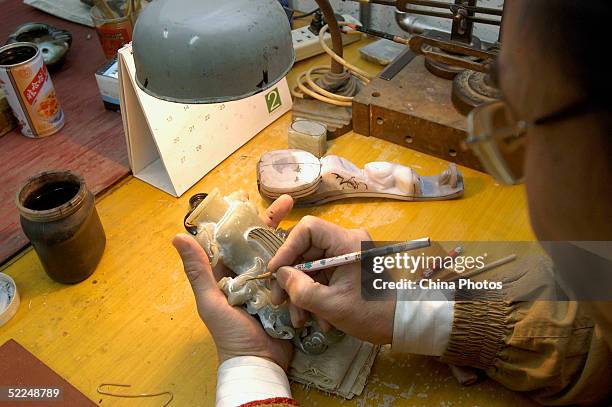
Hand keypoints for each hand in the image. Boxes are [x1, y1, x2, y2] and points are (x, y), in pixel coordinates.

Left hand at [173, 194, 293, 369]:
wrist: (260, 363)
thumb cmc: (231, 334)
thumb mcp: (210, 302)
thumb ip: (198, 271)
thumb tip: (178, 236)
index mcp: (228, 273)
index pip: (235, 239)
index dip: (244, 218)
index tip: (253, 198)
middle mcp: (249, 274)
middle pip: (261, 243)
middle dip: (274, 222)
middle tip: (288, 202)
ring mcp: (270, 283)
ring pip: (280, 255)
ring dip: (291, 240)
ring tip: (306, 223)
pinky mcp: (287, 293)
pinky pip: (294, 272)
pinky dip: (301, 260)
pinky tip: (314, 246)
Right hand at [268, 216, 394, 344]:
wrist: (401, 325)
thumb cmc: (372, 313)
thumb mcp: (332, 305)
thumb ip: (302, 289)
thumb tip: (280, 274)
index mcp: (348, 242)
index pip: (308, 229)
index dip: (287, 248)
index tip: (276, 271)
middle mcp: (347, 242)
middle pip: (306, 249)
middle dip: (291, 278)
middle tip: (278, 300)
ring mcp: (347, 255)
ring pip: (311, 266)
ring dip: (301, 293)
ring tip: (299, 320)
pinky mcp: (347, 268)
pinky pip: (322, 275)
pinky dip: (315, 295)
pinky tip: (316, 319)